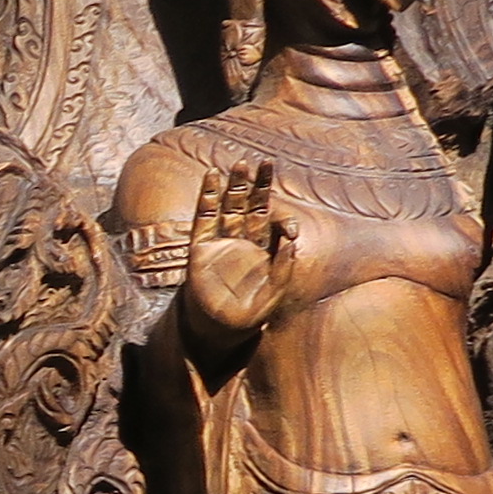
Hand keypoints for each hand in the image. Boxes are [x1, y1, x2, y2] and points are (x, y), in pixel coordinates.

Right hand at [183, 163, 288, 334]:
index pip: (270, 221)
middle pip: (249, 205)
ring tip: (239, 165)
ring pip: (227, 207)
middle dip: (256, 186)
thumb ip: (284, 265)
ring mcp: (220, 243)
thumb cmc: (251, 314)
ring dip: (233, 187)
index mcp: (262, 249)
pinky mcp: (200, 249)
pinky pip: (203, 219)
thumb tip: (292, 236)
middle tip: (263, 163)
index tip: (286, 224)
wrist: (220, 330)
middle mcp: (241, 241)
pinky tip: (210, 179)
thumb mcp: (275, 292)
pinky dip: (206, 199)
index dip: (278, 216)